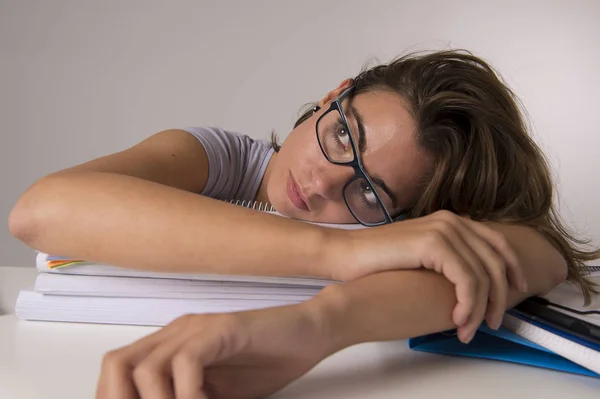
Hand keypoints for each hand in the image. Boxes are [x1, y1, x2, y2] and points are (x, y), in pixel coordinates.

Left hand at [96, 302, 329, 398]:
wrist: (309, 334)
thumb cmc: (268, 362)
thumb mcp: (217, 394)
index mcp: (171, 346)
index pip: (117, 372)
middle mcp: (177, 333)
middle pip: (118, 365)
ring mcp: (198, 328)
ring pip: (147, 368)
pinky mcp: (222, 328)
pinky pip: (188, 362)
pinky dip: (188, 394)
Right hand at [336, 210, 527, 342]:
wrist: (347, 255)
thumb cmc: (378, 262)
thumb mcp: (421, 257)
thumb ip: (446, 260)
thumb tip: (469, 282)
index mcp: (451, 221)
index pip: (497, 243)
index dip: (512, 270)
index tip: (514, 295)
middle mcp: (452, 221)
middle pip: (496, 261)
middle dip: (500, 297)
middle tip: (493, 324)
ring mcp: (443, 229)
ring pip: (483, 275)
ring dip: (481, 309)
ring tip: (469, 330)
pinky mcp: (433, 244)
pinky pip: (467, 280)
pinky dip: (468, 305)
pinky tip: (458, 320)